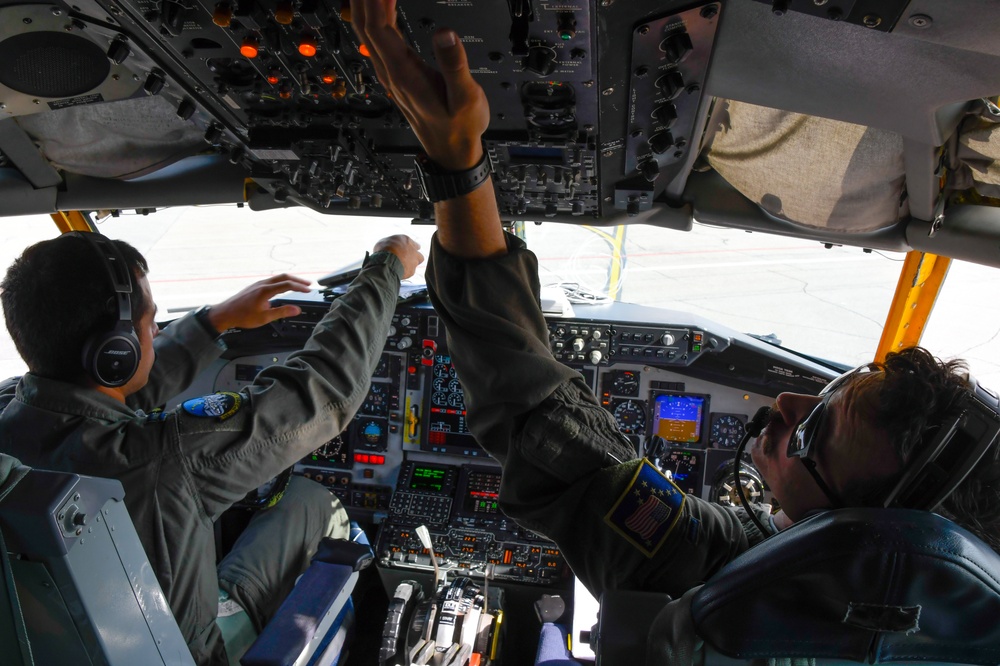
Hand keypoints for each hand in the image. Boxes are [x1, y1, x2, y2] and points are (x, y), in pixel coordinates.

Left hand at [208, 274, 310, 330]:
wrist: (226, 313)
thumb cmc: (243, 316)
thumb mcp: (264, 317)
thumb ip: (282, 312)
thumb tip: (297, 309)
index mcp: (266, 290)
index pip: (287, 285)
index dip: (300, 287)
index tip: (309, 290)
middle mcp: (262, 284)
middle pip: (284, 277)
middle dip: (298, 280)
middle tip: (308, 284)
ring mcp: (258, 284)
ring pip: (277, 277)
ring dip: (290, 280)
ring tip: (298, 284)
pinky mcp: (255, 286)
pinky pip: (272, 280)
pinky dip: (282, 281)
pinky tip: (283, 287)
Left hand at [351, 0, 488, 170]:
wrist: (452, 151)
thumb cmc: (460, 127)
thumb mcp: (465, 97)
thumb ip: (454, 64)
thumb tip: (445, 32)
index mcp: (403, 73)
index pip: (378, 25)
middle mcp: (390, 72)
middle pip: (364, 24)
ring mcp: (390, 73)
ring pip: (367, 31)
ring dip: (367, 5)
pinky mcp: (396, 74)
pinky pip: (378, 38)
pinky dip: (377, 16)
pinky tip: (384, 4)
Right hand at [374, 235, 423, 278]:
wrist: (386, 262)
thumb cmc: (383, 250)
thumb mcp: (384, 242)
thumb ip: (391, 244)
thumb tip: (388, 247)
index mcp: (406, 240)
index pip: (415, 245)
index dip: (411, 248)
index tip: (407, 251)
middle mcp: (413, 250)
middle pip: (419, 255)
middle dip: (414, 258)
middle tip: (406, 260)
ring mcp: (414, 261)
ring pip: (416, 264)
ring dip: (410, 265)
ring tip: (401, 267)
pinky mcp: (412, 271)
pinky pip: (410, 272)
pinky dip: (405, 273)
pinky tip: (398, 272)